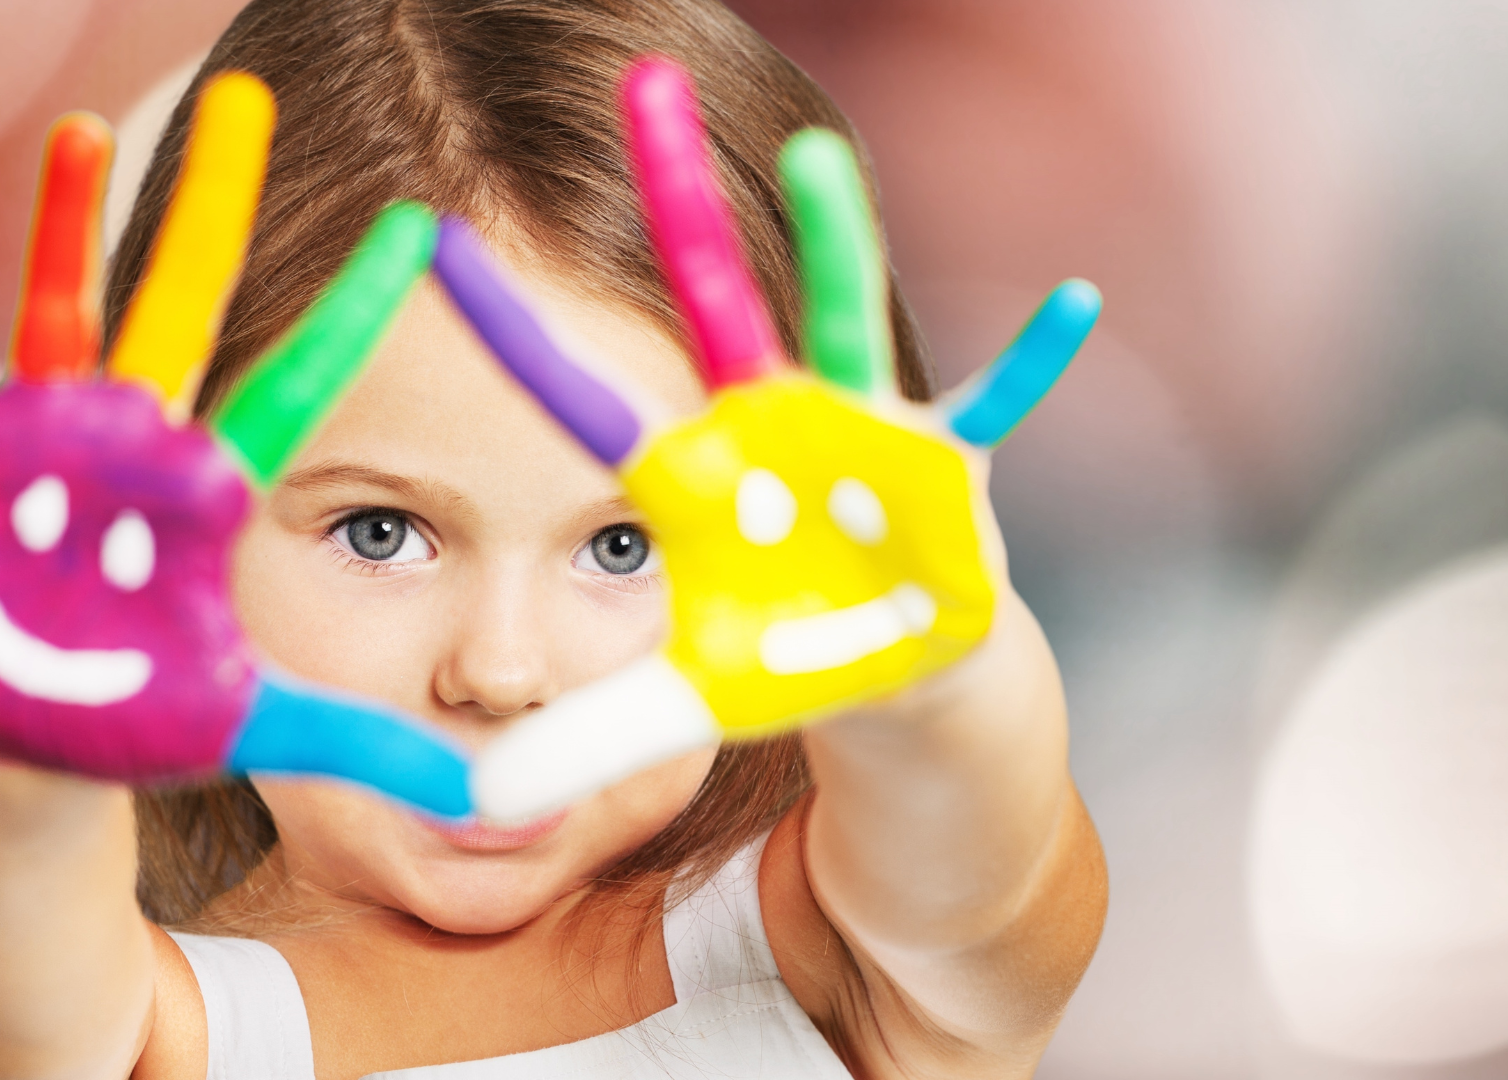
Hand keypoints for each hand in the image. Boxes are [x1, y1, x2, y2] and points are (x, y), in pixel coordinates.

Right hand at [0, 73, 470, 816]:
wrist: (45, 739)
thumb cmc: (153, 717)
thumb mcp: (265, 726)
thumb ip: (366, 743)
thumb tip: (486, 798)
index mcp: (212, 491)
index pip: (300, 385)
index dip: (351, 313)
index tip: (417, 232)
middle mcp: (139, 443)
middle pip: (186, 305)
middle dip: (214, 207)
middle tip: (248, 101)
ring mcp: (50, 446)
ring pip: (63, 313)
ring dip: (65, 223)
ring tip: (87, 129)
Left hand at [434, 56, 1099, 819]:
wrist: (892, 663)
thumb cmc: (782, 654)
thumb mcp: (682, 705)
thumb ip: (588, 739)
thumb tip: (480, 805)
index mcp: (690, 472)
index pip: (583, 398)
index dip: (514, 335)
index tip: (431, 244)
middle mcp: (765, 424)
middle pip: (712, 299)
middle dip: (678, 199)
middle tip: (640, 85)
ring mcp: (856, 434)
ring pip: (841, 323)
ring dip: (834, 245)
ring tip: (816, 157)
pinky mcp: (943, 468)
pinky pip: (997, 408)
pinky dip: (1032, 363)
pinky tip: (1076, 300)